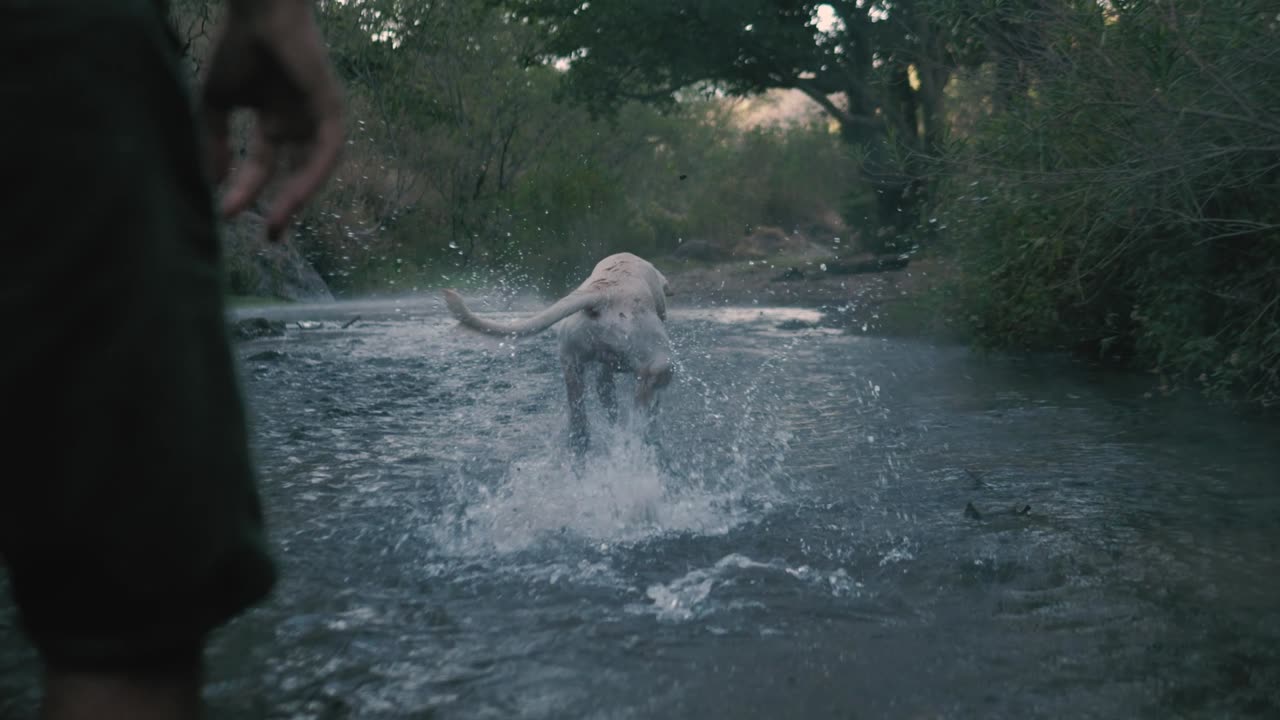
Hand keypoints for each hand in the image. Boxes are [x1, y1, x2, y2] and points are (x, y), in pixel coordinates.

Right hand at [201, 0, 343, 240]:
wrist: (254, 12)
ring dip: (298, 198)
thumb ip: (216, 142)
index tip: (230, 217)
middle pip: (296, 175)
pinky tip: (295, 195)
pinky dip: (313, 174)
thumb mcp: (217, 103)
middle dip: (285, 207)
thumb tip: (212, 183)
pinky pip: (328, 151)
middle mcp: (299, 123)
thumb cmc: (236, 47)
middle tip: (272, 238)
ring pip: (314, 169)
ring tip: (279, 223)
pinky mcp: (332, 109)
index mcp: (275, 122)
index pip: (264, 167)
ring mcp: (317, 117)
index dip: (249, 192)